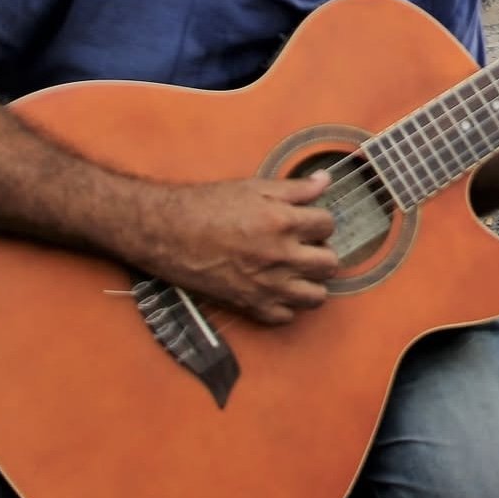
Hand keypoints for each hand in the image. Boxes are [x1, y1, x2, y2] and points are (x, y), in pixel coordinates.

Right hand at [146, 172, 339, 325]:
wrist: (168, 232)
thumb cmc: (207, 207)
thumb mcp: (254, 187)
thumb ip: (295, 188)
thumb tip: (324, 181)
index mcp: (283, 222)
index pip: (328, 225)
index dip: (319, 221)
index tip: (308, 222)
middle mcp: (281, 257)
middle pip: (329, 263)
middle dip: (321, 251)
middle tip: (305, 246)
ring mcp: (268, 286)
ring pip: (316, 295)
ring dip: (311, 281)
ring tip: (296, 269)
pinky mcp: (251, 305)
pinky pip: (287, 316)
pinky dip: (286, 304)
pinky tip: (277, 288)